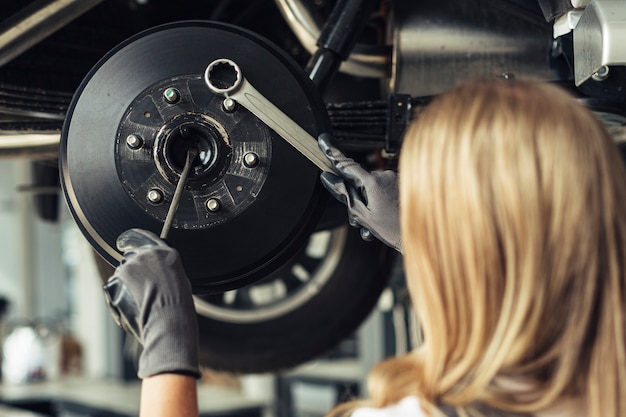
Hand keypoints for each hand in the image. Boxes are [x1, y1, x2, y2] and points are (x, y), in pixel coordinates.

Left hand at [103, 229, 199, 378]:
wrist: (168, 322)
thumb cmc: (178, 309)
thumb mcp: (180, 283)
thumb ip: (166, 271)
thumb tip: (156, 274)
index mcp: (168, 254)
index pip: (149, 238)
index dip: (136, 239)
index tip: (126, 243)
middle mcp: (149, 254)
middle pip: (133, 255)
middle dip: (133, 268)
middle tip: (139, 287)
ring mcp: (133, 263)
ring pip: (123, 269)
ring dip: (126, 281)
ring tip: (138, 300)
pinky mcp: (119, 276)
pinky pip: (115, 281)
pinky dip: (118, 290)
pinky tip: (130, 303)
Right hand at [318, 133, 400, 251]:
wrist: (424, 235)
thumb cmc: (393, 229)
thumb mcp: (363, 214)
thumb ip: (344, 194)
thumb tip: (328, 178)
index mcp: (373, 181)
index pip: (347, 164)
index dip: (332, 152)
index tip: (323, 140)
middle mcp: (385, 175)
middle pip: (360, 182)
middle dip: (356, 199)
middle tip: (359, 222)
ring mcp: (396, 179)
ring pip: (372, 189)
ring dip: (369, 205)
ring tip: (375, 227)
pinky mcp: (404, 184)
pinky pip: (385, 191)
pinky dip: (382, 204)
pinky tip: (385, 221)